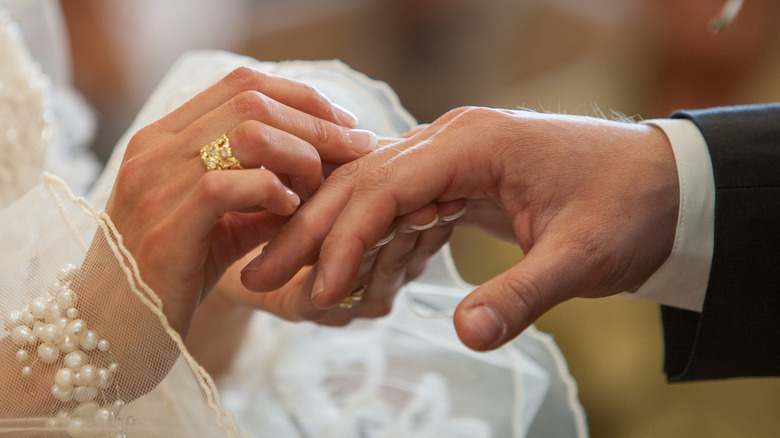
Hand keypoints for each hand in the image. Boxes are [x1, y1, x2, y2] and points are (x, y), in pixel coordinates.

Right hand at [105, 67, 374, 335]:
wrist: (111, 333)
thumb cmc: (172, 276)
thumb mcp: (223, 224)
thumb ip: (263, 193)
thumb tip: (323, 170)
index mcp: (164, 138)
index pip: (241, 84)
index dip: (302, 97)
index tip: (343, 125)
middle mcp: (153, 150)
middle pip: (251, 101)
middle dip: (317, 123)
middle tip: (357, 150)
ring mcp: (154, 185)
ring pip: (246, 135)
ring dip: (300, 155)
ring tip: (316, 186)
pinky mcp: (165, 228)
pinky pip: (229, 186)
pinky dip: (273, 191)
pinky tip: (290, 210)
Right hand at [241, 107, 679, 350]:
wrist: (665, 187)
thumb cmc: (629, 207)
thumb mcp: (582, 256)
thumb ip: (522, 295)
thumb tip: (463, 336)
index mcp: (476, 143)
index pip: (387, 185)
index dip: (344, 238)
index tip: (315, 289)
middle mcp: (454, 143)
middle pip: (364, 184)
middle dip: (312, 233)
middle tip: (260, 276)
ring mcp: (455, 162)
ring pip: (375, 198)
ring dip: (334, 242)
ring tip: (293, 284)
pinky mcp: (462, 186)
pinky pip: (404, 213)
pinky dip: (376, 248)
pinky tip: (356, 282)